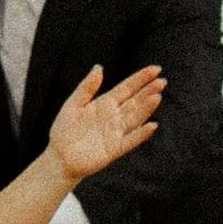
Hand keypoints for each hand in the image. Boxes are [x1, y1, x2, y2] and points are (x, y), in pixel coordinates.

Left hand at [47, 62, 163, 183]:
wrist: (60, 156)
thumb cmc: (65, 129)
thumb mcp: (74, 103)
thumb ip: (87, 87)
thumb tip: (99, 67)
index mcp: (105, 103)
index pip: (127, 88)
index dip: (141, 78)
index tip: (156, 69)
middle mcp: (114, 116)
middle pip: (135, 101)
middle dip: (149, 91)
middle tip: (162, 81)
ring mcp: (116, 132)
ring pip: (135, 118)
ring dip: (147, 108)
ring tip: (157, 96)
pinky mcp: (115, 149)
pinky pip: (130, 140)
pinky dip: (141, 134)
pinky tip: (152, 126)